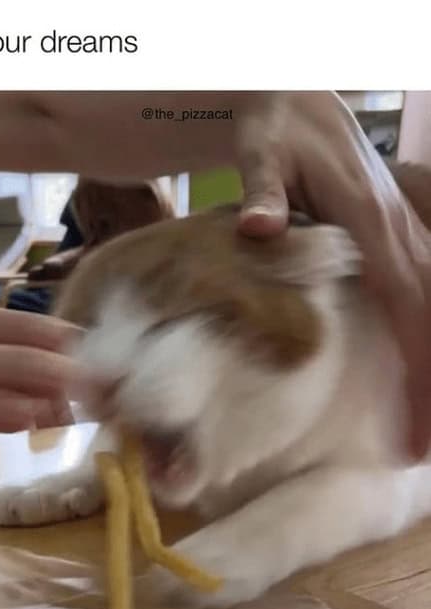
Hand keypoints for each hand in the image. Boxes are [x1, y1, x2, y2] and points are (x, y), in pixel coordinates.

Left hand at [234, 91, 430, 460]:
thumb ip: (262, 190)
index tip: (416, 429)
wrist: (294, 93)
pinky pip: (418, 289)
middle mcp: (396, 230)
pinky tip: (414, 365)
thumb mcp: (262, 148)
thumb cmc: (276, 124)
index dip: (421, 368)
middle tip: (422, 450)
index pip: (409, 304)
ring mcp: (398, 231)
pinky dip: (422, 331)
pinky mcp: (388, 233)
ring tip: (422, 426)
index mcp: (371, 221)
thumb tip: (259, 230)